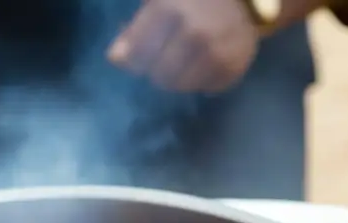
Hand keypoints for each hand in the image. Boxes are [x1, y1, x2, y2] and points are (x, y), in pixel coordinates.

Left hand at [107, 0, 259, 92]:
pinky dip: (203, 81)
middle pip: (158, 76)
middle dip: (159, 69)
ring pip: (181, 86)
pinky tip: (206, 63)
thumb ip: (134, 29)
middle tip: (169, 55)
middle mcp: (192, 33)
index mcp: (167, 10)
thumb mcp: (158, 2)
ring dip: (180, 78)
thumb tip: (116, 58)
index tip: (143, 53)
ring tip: (187, 60)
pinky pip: (206, 88)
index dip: (136, 60)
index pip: (136, 58)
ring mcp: (215, 52)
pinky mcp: (232, 67)